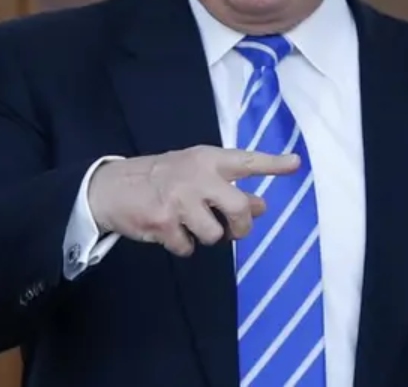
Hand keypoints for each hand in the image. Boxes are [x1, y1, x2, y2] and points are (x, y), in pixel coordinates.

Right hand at [87, 145, 299, 255]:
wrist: (111, 187)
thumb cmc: (162, 178)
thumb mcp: (197, 173)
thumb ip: (229, 186)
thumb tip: (262, 206)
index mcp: (209, 159)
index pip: (247, 161)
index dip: (273, 164)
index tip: (295, 163)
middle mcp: (197, 176)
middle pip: (239, 208)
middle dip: (242, 227)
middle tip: (235, 231)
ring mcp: (180, 200)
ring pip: (214, 234)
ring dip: (207, 237)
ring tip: (192, 225)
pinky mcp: (163, 222)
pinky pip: (188, 247)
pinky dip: (182, 246)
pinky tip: (171, 232)